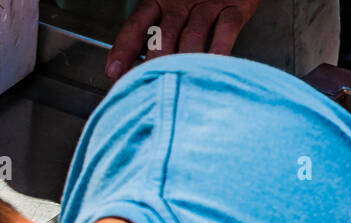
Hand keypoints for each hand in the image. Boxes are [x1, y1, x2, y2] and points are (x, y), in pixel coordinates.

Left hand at [105, 0, 261, 82]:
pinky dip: (219, 48)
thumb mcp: (171, 9)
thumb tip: (131, 71)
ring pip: (192, 34)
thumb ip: (155, 35)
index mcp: (160, 1)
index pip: (136, 25)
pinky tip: (211, 64)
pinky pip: (226, 28)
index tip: (114, 73)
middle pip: (163, 35)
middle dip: (155, 64)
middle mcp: (181, 3)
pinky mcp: (236, 5)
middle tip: (149, 86)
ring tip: (176, 82)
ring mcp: (209, 4)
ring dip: (184, 60)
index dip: (123, 49)